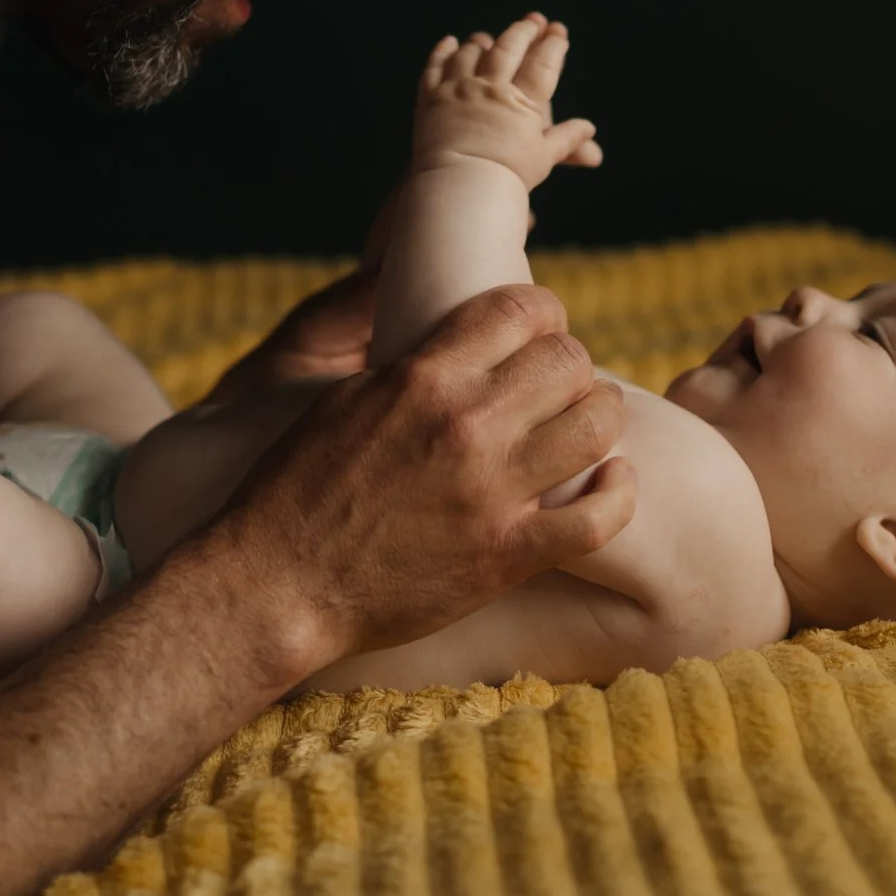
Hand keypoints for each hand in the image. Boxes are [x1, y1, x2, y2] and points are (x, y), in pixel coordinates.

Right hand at [208, 284, 635, 664]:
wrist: (278, 585)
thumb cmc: (300, 488)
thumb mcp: (343, 397)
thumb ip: (410, 365)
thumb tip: (455, 334)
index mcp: (421, 377)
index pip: (522, 310)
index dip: (543, 315)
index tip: (539, 333)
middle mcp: (463, 425)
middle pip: (568, 360)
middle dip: (571, 365)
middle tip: (560, 386)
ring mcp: (489, 492)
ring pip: (597, 425)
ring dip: (599, 417)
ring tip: (588, 425)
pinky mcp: (505, 556)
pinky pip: (597, 518)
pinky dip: (617, 494)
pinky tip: (612, 482)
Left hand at [411, 13, 603, 189]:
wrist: (461, 186)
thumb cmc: (507, 177)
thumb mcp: (543, 158)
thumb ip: (567, 140)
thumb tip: (589, 130)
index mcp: (522, 102)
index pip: (542, 64)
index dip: (553, 45)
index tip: (558, 32)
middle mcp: (491, 88)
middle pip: (509, 48)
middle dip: (523, 31)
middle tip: (533, 20)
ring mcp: (459, 89)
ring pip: (471, 53)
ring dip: (482, 41)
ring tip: (487, 37)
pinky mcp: (431, 97)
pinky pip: (437, 65)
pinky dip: (444, 51)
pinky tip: (450, 42)